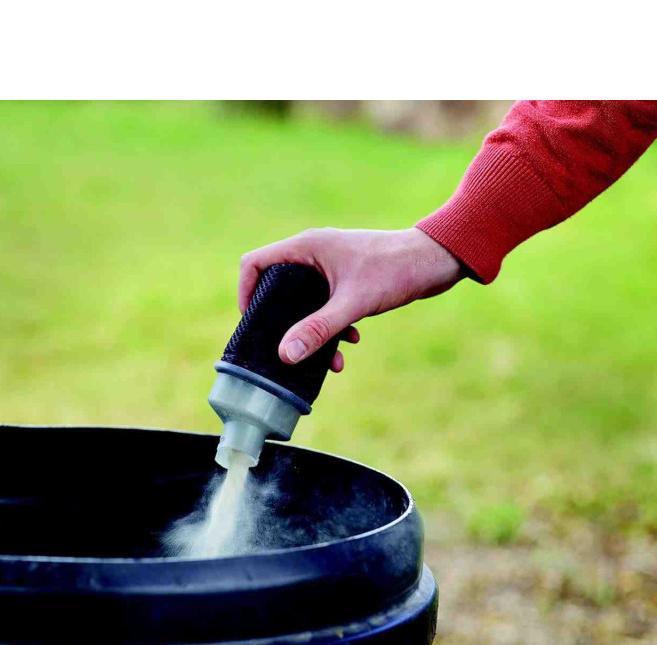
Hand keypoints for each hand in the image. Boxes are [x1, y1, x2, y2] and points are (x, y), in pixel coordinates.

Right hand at [239, 227, 463, 371]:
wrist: (438, 261)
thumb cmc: (396, 270)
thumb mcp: (353, 304)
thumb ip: (318, 330)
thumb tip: (286, 355)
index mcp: (306, 248)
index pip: (255, 264)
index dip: (245, 293)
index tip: (252, 323)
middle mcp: (313, 254)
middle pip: (277, 288)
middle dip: (284, 323)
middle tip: (287, 347)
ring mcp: (329, 267)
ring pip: (303, 303)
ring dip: (312, 331)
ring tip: (329, 357)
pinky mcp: (345, 279)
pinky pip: (325, 306)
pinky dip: (332, 327)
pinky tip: (351, 343)